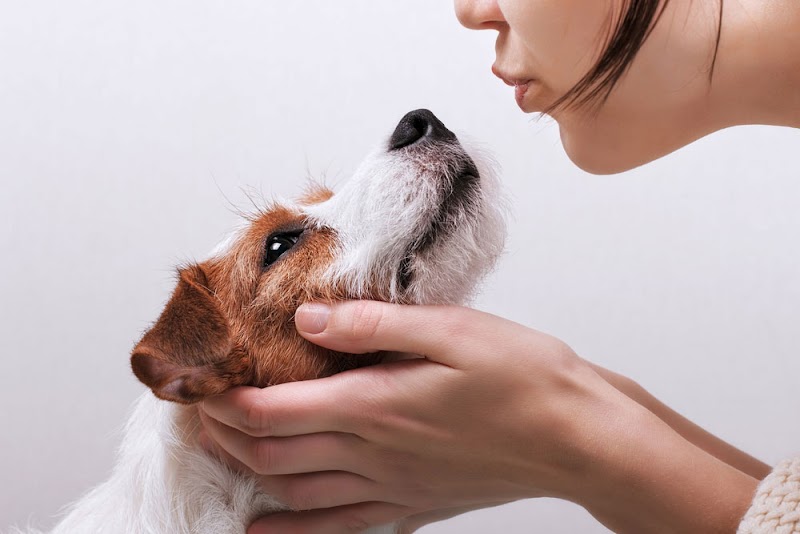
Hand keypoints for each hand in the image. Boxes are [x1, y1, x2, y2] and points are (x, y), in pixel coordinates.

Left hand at [199, 301, 758, 533]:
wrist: (575, 437)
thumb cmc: (521, 377)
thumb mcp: (450, 330)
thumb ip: (372, 326)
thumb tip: (307, 321)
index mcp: (375, 405)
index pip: (271, 410)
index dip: (225, 400)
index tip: (201, 382)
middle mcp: (372, 452)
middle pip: (271, 452)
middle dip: (223, 433)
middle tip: (198, 411)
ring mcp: (390, 485)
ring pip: (295, 490)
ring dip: (248, 472)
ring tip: (220, 452)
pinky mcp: (410, 503)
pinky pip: (337, 526)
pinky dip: (293, 528)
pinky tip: (266, 528)